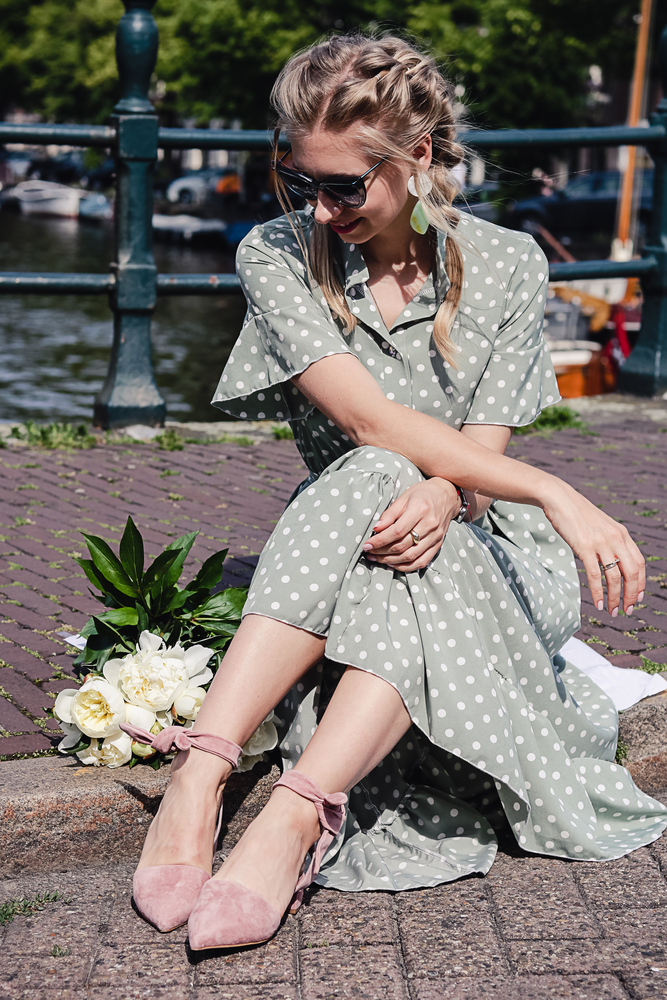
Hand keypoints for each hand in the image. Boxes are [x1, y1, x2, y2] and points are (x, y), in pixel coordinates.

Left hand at [362, 479, 460, 571]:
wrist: (447, 495)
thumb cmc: (423, 494)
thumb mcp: (404, 497)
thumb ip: (390, 514)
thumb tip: (376, 529)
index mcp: (420, 510)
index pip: (396, 531)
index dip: (380, 540)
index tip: (367, 544)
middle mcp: (429, 525)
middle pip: (402, 546)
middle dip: (382, 552)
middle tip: (369, 552)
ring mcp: (435, 536)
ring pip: (411, 556)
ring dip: (391, 561)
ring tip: (378, 559)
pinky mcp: (438, 544)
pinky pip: (422, 561)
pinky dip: (407, 567)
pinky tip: (394, 564)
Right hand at [542, 482, 644, 615]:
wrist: (560, 499)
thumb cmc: (577, 514)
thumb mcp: (601, 526)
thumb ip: (611, 541)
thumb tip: (614, 560)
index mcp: (622, 534)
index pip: (640, 563)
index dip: (640, 583)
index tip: (636, 597)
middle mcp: (616, 538)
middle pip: (632, 573)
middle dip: (630, 595)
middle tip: (626, 609)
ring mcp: (601, 543)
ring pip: (615, 577)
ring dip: (615, 598)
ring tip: (612, 610)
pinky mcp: (584, 547)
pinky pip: (595, 575)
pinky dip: (598, 592)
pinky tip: (598, 603)